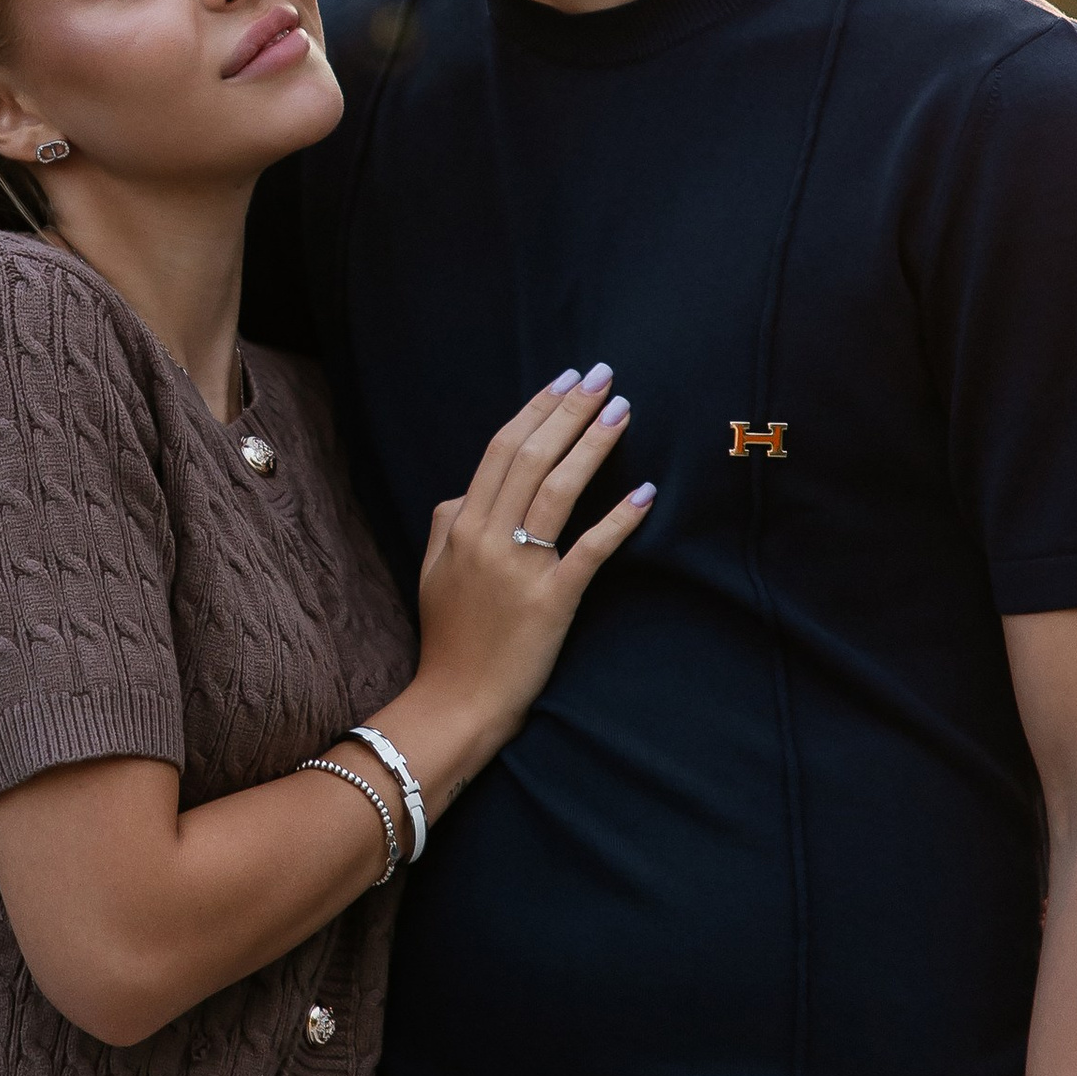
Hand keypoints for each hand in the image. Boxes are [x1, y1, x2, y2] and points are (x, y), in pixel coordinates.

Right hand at [405, 366, 650, 783]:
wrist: (456, 701)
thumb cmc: (449, 638)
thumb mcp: (431, 570)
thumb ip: (447, 522)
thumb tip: (471, 489)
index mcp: (461, 525)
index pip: (501, 450)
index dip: (536, 409)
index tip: (565, 378)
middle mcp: (488, 537)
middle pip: (532, 457)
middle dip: (570, 410)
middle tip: (603, 374)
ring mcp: (521, 568)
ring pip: (559, 490)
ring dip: (593, 445)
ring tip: (622, 410)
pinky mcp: (552, 600)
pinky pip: (590, 550)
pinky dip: (619, 518)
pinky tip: (645, 492)